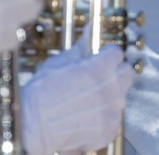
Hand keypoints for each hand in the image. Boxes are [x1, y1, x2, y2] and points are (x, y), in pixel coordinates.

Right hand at [21, 38, 135, 154]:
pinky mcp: (108, 129)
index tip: (100, 57)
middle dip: (115, 71)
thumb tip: (91, 29)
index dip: (107, 54)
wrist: (32, 126)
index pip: (117, 53)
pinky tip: (88, 114)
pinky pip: (114, 117)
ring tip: (90, 98)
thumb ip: (81, 47)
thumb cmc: (41, 94)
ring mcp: (111, 110)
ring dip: (111, 94)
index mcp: (100, 68)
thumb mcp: (59, 62)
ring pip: (121, 95)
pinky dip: (105, 115)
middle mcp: (110, 88)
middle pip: (127, 72)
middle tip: (99, 76)